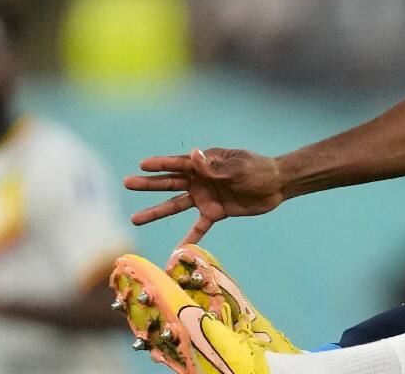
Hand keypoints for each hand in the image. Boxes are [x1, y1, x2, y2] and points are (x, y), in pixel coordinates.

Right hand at [124, 148, 284, 245]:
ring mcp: (206, 196)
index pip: (179, 163)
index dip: (161, 164)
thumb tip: (194, 154)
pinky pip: (198, 227)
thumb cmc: (258, 169)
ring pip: (176, 204)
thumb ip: (214, 167)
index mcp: (206, 163)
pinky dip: (189, 238)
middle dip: (149, 184)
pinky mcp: (215, 212)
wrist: (277, 185)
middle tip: (126, 183)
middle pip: (170, 182)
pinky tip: (176, 249)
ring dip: (157, 211)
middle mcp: (201, 179)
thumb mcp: (238, 168)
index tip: (142, 165)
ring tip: (135, 219)